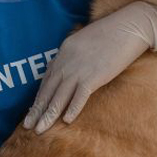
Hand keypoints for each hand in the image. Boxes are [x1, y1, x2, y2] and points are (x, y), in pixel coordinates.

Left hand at [24, 1, 156, 133]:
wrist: (129, 26)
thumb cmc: (111, 33)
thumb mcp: (85, 41)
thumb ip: (74, 55)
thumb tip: (70, 69)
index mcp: (64, 52)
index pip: (47, 80)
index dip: (39, 98)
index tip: (33, 112)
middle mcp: (67, 61)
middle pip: (49, 90)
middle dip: (37, 110)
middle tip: (27, 126)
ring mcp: (80, 69)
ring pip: (60, 96)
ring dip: (49, 115)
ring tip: (40, 130)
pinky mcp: (94, 75)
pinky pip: (80, 95)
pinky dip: (73, 108)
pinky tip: (67, 121)